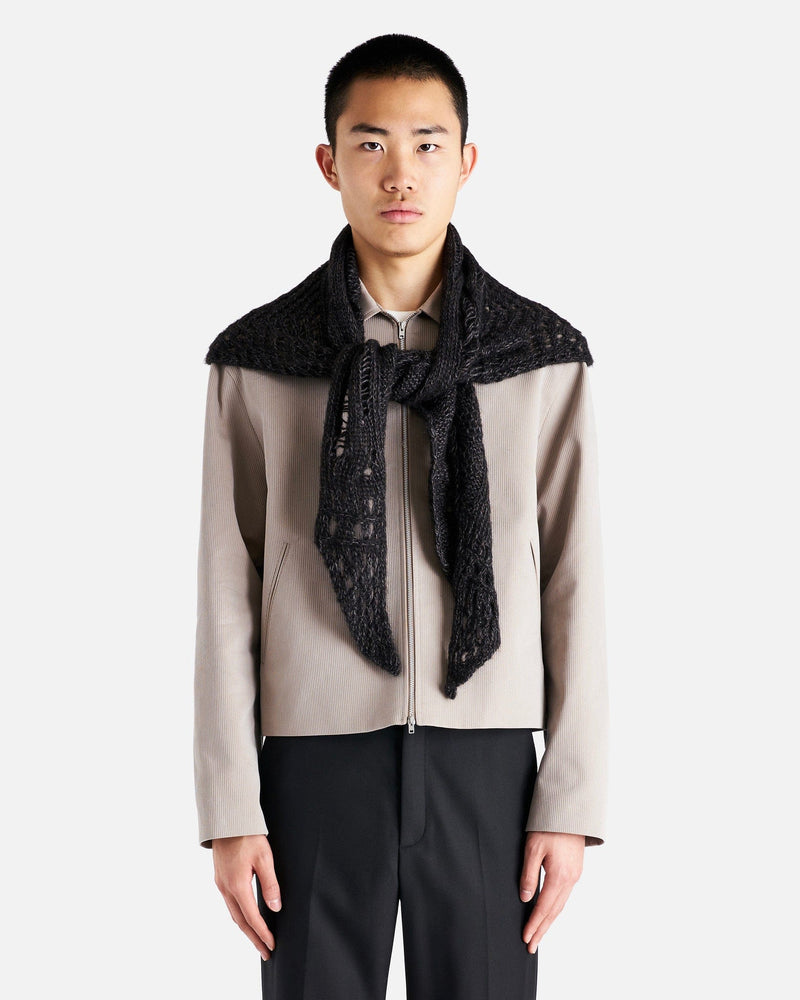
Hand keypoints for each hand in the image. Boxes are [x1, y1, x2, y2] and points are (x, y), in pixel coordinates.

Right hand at [212, 834, 281, 961]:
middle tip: (265, 952)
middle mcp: (226, 888)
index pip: (252, 917)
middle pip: (240, 921)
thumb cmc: (247, 835)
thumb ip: (270, 884)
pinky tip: (246, 917)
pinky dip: (239, 916)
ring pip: (233, 913)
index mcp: (237, 885)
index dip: (262, 933)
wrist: (227, 820)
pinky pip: (230, 903)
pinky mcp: (220, 878)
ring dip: (246, 928)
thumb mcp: (264, 858)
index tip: (272, 945)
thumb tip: (275, 908)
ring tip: (257, 939)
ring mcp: (221, 883)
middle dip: (253, 938)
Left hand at [519, 831, 584, 952]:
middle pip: (554, 911)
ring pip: (560, 905)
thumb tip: (525, 898)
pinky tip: (549, 912)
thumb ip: (528, 874)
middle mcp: (570, 880)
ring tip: (538, 934)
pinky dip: (555, 908)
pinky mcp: (576, 870)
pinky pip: (564, 896)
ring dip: (549, 921)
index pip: (544, 907)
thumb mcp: (533, 848)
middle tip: (531, 946)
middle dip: (542, 929)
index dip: (534, 924)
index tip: (525, 938)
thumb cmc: (549, 826)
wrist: (571, 811)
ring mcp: (575, 876)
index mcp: (560, 876)